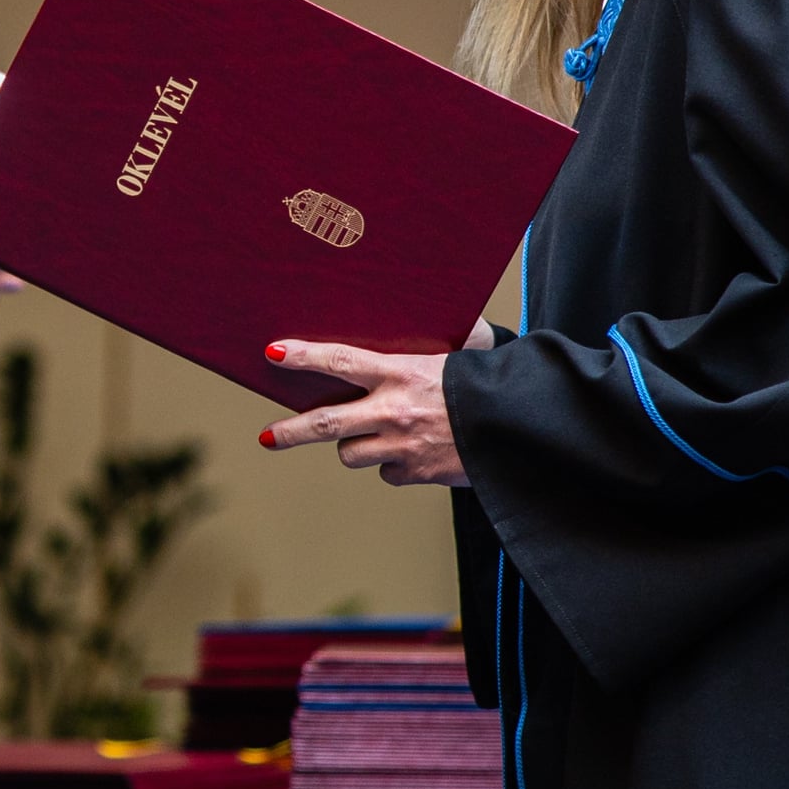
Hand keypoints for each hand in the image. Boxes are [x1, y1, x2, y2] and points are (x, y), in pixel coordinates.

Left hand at [255, 331, 488, 487]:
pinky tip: (414, 450)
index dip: (304, 357)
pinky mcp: (417, 473)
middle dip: (290, 432)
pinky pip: (387, 473)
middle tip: (267, 437)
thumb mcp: (459, 352)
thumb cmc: (489, 385)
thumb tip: (443, 315)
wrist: (522, 427)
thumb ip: (434, 339)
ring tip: (377, 432)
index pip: (341, 360)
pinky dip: (393, 464)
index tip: (273, 353)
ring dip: (357, 446)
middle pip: (326, 425)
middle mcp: (395, 411)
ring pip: (352, 454)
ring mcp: (403, 446)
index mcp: (403, 373)